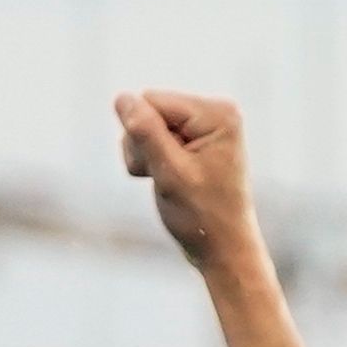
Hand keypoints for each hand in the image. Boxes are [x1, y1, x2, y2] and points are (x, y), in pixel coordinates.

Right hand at [116, 89, 261, 272]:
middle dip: (144, 145)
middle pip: (148, 110)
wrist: (223, 249)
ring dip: (145, 155)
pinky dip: (152, 160)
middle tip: (165, 178)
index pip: (150, 101)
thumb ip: (145, 132)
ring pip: (145, 125)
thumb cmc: (202, 217)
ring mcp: (206, 125)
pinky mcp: (195, 139)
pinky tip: (168, 179)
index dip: (143, 136)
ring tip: (167, 181)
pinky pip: (154, 137)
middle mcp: (216, 111)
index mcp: (217, 113)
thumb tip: (123, 97)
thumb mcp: (169, 172)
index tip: (165, 168)